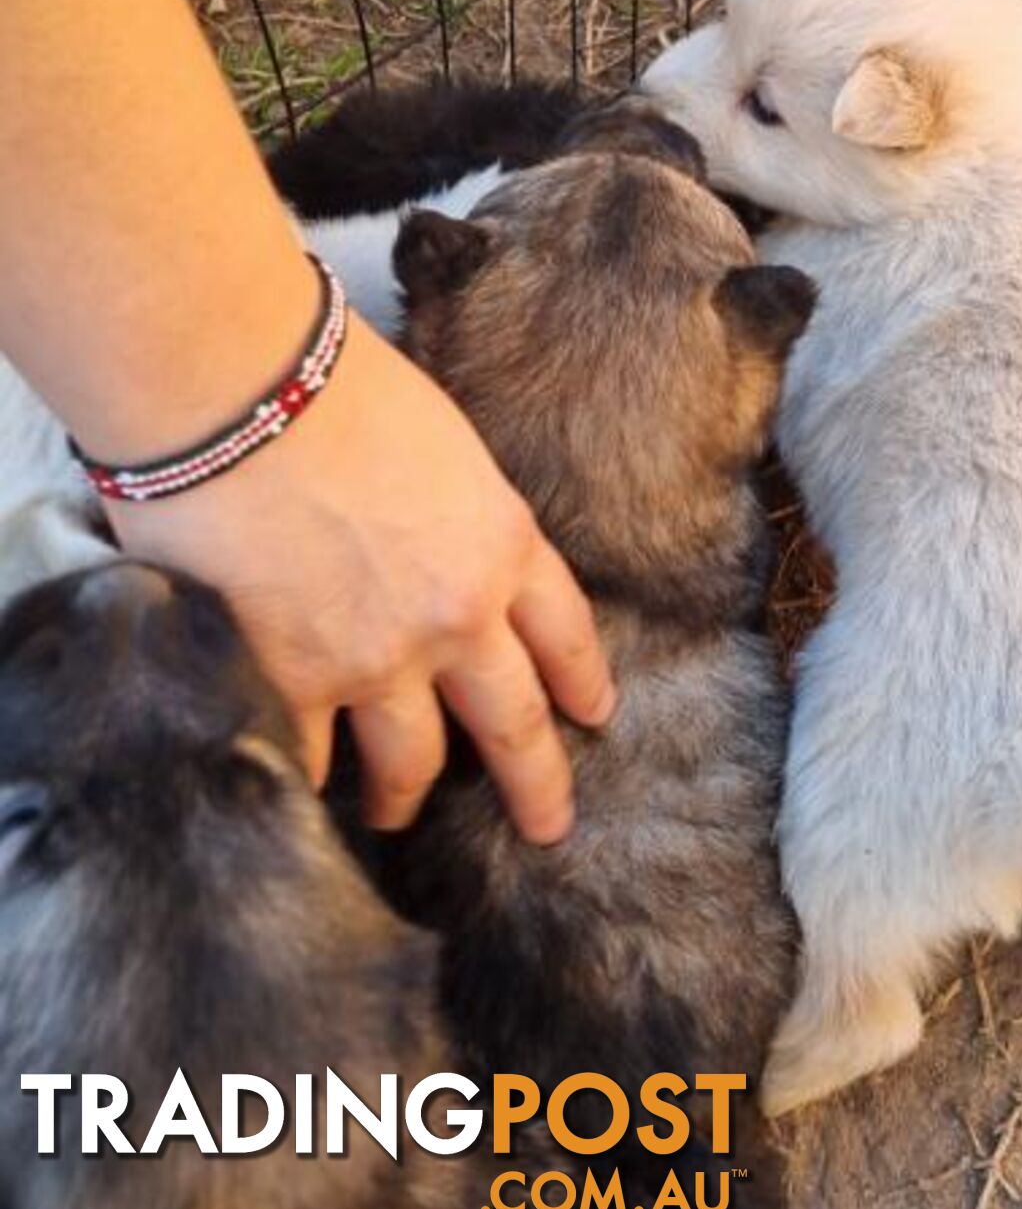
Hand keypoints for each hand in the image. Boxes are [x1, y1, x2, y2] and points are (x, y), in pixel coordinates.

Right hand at [109, 318, 613, 841]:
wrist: (242, 391)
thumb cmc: (333, 384)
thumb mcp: (439, 438)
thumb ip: (451, 509)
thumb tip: (429, 535)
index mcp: (504, 542)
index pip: (564, 632)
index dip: (581, 681)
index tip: (593, 714)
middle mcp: (457, 618)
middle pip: (513, 723)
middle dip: (535, 783)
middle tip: (545, 825)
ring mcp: (376, 662)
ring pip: (412, 764)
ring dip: (405, 796)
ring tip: (395, 812)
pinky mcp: (290, 685)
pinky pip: (310, 762)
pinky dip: (306, 783)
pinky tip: (302, 797)